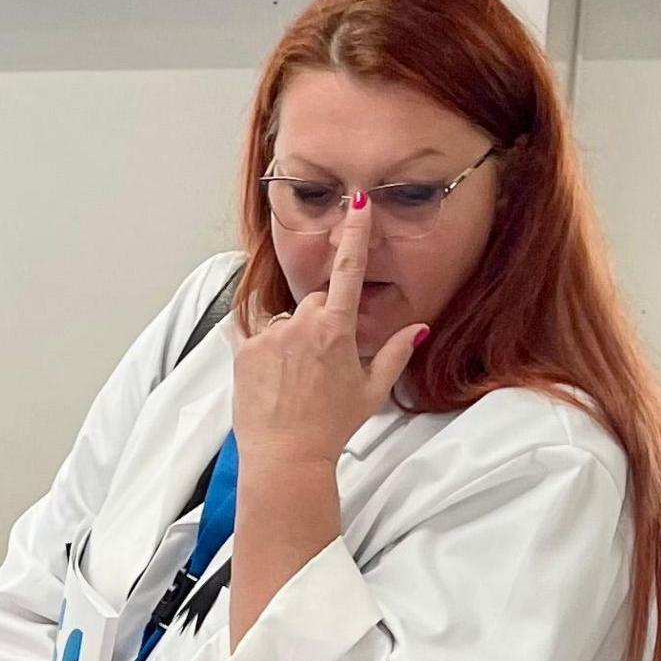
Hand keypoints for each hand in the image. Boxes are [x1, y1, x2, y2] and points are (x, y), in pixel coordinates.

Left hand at [230, 198, 427, 470]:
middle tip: (323, 362)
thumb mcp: (371, 391)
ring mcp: (269, 336)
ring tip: (294, 378)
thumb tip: (417, 329)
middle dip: (322, 320)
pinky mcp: (242, 351)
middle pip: (315, 302)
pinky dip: (260, 342)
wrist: (286, 459)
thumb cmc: (331, 428)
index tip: (357, 201)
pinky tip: (268, 370)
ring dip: (291, 336)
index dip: (355, 233)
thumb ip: (394, 353)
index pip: (348, 270)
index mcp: (336, 330)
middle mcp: (301, 325)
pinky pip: (249, 329)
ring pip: (285, 319)